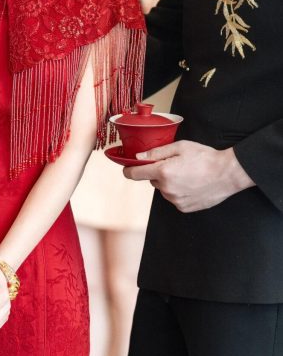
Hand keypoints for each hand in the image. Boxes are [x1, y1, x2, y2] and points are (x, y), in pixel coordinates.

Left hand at [123, 140, 253, 211]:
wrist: (228, 174)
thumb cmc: (206, 158)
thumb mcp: (180, 147)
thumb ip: (156, 152)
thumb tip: (138, 157)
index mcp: (163, 172)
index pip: (134, 174)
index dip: (129, 169)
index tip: (127, 168)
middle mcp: (166, 189)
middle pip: (152, 180)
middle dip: (159, 173)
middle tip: (176, 165)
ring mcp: (175, 200)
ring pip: (164, 189)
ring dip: (170, 183)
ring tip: (188, 174)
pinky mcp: (184, 207)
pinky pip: (174, 198)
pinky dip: (179, 191)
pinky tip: (192, 184)